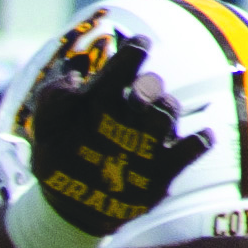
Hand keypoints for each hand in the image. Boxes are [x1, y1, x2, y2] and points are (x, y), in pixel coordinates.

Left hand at [19, 20, 215, 238]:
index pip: (123, 68)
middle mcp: (132, 114)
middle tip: (139, 92)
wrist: (68, 202)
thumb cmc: (58, 155)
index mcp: (105, 97)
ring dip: (165, 110)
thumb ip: (52, 97)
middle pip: (151, 89)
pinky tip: (201, 137)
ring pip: (168, 114)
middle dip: (148, 87)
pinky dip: (197, 143)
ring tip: (155, 113)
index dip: (133, 54)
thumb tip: (74, 70)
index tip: (140, 45)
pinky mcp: (163, 170)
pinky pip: (188, 151)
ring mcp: (150, 140)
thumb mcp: (46, 127)